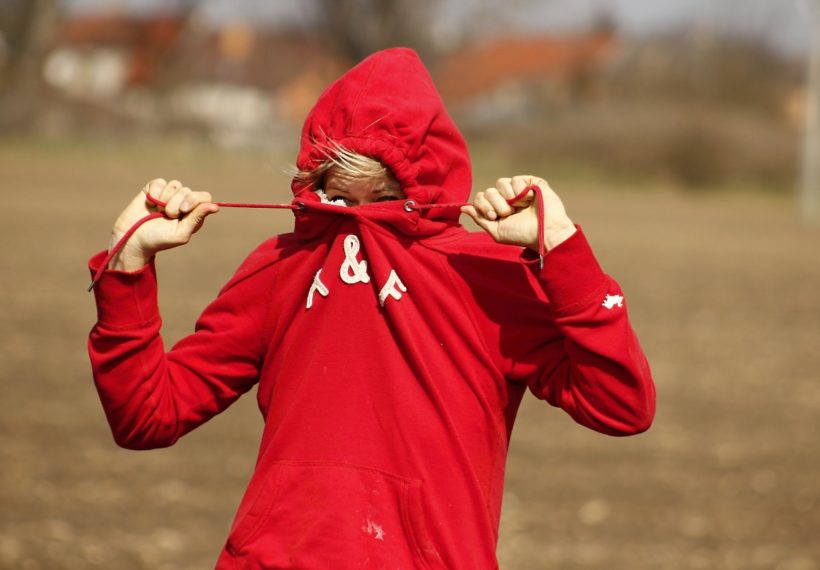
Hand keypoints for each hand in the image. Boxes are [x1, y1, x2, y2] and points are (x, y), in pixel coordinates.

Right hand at [108, 178, 218, 270]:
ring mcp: (168, 194)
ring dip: (165, 199)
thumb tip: (216, 207)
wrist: (132, 238)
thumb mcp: (180, 233)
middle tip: (167, 216)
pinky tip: (150, 204)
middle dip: (176, 204)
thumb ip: (197, 218)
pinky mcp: (153, 189)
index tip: (183, 211)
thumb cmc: (159, 240)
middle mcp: (183, 201)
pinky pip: (159, 182)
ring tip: (158, 212)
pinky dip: (154, 193)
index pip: (204, 197)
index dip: (194, 200)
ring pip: (175, 184)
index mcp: (193, 213)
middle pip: (188, 191)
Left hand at [461, 175, 575, 251]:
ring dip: (509, 199)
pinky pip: (515, 179)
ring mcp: (518, 189)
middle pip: (488, 191)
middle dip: (496, 204)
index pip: (480, 197)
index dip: (483, 206)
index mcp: (498, 208)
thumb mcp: (496, 231)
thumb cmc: (521, 235)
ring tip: (521, 208)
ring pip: (500, 183)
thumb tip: (462, 207)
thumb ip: (479, 218)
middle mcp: (506, 197)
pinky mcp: (531, 182)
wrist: (543, 233)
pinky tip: (530, 200)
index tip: (494, 216)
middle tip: (509, 213)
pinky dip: (520, 192)